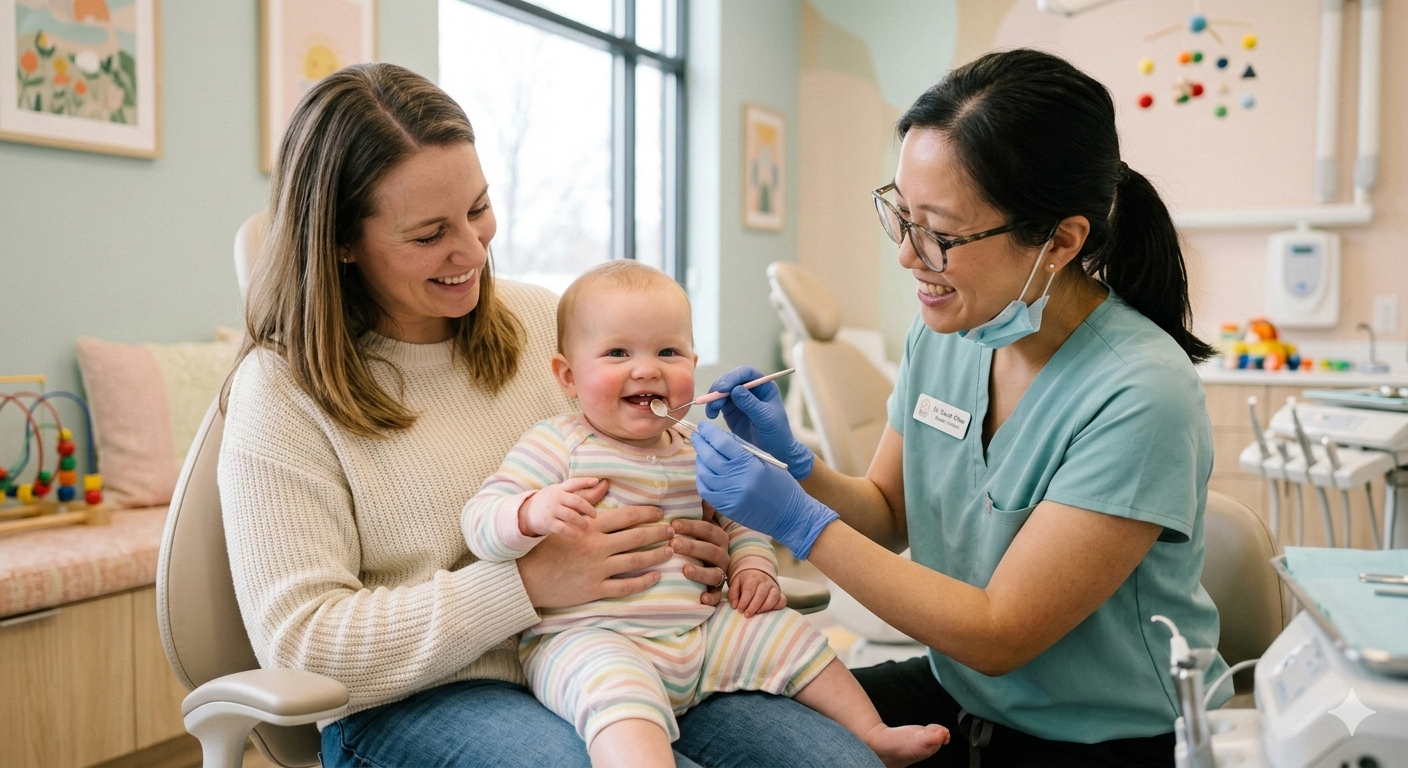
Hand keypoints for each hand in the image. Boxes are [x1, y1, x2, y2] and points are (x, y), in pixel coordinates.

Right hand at [518, 502, 673, 609]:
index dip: (648, 514)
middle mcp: (596, 547)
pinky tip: (655, 576)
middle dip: (658, 533)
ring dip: (655, 555)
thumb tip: (604, 483)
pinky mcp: (594, 590)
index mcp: (590, 528)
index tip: (661, 513)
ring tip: (670, 550)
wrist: (525, 577)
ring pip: (635, 561)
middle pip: (636, 538)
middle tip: (673, 530)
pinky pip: (625, 586)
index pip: (627, 517)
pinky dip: (643, 581)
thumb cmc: (544, 546)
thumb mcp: (564, 519)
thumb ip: (587, 502)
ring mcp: (596, 570)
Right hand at [519, 477, 600, 537]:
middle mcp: (556, 498)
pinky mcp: (548, 523)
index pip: (573, 483)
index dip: (585, 481)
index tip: (596, 481)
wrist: (526, 512)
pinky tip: (578, 535)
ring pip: (571, 516)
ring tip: (587, 526)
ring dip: (582, 522)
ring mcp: (551, 510)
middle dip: (588, 508)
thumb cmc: (548, 502)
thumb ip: (571, 492)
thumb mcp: (556, 492)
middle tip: (594, 515)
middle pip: (576, 501)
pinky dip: (573, 533)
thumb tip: (595, 487)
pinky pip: (563, 529)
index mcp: (559, 489)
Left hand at [670, 505, 729, 605]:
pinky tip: (700, 599)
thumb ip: (702, 508)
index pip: (708, 530)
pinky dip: (710, 598)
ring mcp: (720, 573)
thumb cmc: (699, 539)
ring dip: (700, 572)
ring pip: (714, 573)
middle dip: (692, 546)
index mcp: (719, 537)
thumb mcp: (702, 522)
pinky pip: (716, 596)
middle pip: (710, 551)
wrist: (711, 563)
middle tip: (674, 543)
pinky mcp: (716, 590)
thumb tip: (703, 489)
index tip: (674, 524)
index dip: (692, 526)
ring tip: (684, 569)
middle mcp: (722, 555)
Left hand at [692, 422, 837, 559]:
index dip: (709, 432)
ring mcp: (729, 495)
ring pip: (704, 473)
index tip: (703, 426)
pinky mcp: (726, 508)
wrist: (789, 515)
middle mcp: (737, 480)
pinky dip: (702, 478)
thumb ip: (742, 447)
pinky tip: (705, 471)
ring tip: (702, 453)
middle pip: (709, 456)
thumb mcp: (766, 460)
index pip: (722, 443)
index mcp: (750, 464)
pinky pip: (705, 490)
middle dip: (700, 443)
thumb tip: (720, 435)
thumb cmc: (781, 484)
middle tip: (697, 435)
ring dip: (700, 460)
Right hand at [703, 366, 813, 479]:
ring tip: (711, 411)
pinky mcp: (730, 409)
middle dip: (719, 387)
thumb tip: (735, 389)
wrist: (773, 451)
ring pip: (721, 390)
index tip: (723, 388)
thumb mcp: (765, 418)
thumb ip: (751, 404)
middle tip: (712, 399)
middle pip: (730, 379)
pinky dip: (711, 407)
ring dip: (713, 398)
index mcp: (763, 385)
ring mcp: (739, 398)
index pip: (746, 373)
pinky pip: (717, 403)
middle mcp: (750, 388)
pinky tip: (711, 415)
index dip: (733, 377)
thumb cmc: (775, 433)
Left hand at [728, 568, 784, 616]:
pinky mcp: (780, 593)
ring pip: (773, 596)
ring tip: (758, 613)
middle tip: (747, 615)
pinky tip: (769, 612)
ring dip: (765, 607)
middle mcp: (764, 581)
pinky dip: (777, 607)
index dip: (744, 601)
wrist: (757, 573)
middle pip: (761, 594)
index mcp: (752, 578)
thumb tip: (735, 606)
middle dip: (754, 606)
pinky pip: (782, 600)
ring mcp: (773, 587)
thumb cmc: (745, 582)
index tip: (740, 610)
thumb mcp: (735, 584)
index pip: (749, 589)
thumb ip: (733, 594)